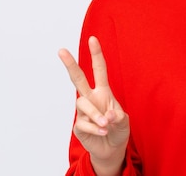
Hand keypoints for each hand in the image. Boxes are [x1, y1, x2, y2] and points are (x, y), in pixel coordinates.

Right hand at [59, 36, 129, 174]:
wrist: (111, 148)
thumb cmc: (118, 129)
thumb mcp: (124, 121)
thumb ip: (118, 117)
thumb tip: (107, 116)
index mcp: (103, 91)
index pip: (99, 70)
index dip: (96, 54)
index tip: (93, 39)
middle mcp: (91, 97)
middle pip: (78, 78)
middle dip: (70, 64)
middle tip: (61, 50)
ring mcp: (83, 111)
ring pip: (83, 104)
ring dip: (96, 115)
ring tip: (106, 124)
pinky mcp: (78, 125)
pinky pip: (84, 123)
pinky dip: (96, 129)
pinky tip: (103, 132)